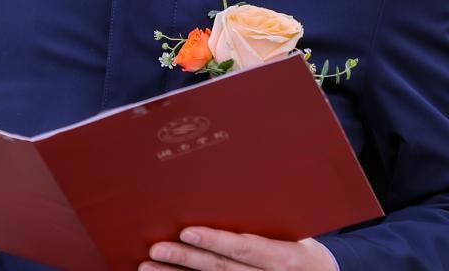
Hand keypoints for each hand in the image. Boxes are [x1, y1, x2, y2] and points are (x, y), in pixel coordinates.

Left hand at [142, 228, 336, 270]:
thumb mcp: (294, 230)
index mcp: (284, 257)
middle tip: (156, 249)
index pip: (245, 248)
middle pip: (221, 269)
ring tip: (147, 267)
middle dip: (185, 260)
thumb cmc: (301, 243)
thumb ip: (264, 217)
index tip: (187, 231)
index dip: (216, 241)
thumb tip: (228, 185)